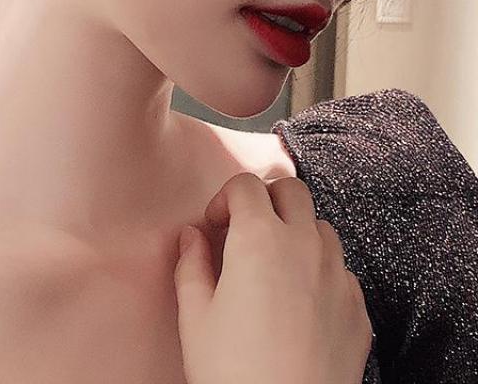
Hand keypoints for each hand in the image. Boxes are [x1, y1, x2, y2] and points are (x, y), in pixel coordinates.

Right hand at [173, 172, 373, 383]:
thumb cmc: (234, 372)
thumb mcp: (195, 316)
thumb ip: (191, 264)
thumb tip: (191, 236)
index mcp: (259, 239)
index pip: (246, 185)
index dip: (224, 198)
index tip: (214, 225)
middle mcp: (305, 246)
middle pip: (292, 189)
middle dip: (266, 199)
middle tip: (246, 229)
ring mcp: (338, 276)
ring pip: (321, 226)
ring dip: (297, 231)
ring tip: (274, 265)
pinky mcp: (358, 309)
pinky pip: (341, 269)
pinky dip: (320, 270)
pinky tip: (300, 302)